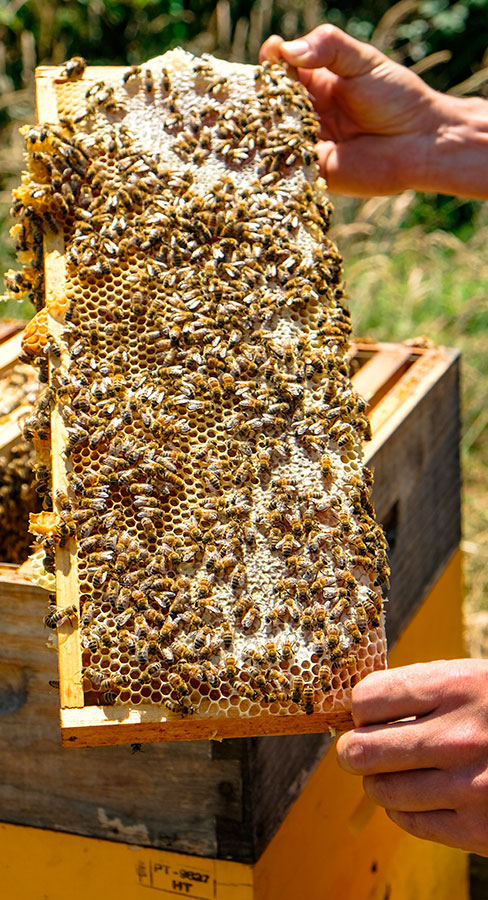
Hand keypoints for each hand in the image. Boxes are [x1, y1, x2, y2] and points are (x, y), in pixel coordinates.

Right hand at [260, 25, 487, 198]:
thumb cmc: (397, 97)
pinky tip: (264, 153)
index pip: (280, 70)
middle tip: (261, 93)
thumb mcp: (362, 61)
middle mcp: (306, 114)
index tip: (272, 55)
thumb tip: (285, 50)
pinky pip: (286, 168)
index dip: (271, 62)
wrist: (421, 142)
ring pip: (273, 137)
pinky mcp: (313, 173)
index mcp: (316, 83)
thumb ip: (326, 47)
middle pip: (270, 104)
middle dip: (260, 98)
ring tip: (256, 121)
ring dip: (261, 131)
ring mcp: (307, 144)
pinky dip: (273, 162)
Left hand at [336, 659, 487, 855]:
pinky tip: (421, 794)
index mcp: (457, 687)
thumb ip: (422, 689)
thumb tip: (360, 709)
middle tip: (363, 749)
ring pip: (381, 790)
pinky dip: (404, 809)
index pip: (367, 699)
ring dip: (380, 781)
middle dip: (354, 750)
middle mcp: (460, 737)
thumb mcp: (473, 679)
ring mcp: (470, 786)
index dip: (360, 708)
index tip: (368, 714)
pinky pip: (410, 822)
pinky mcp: (480, 829)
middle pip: (362, 750)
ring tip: (397, 771)